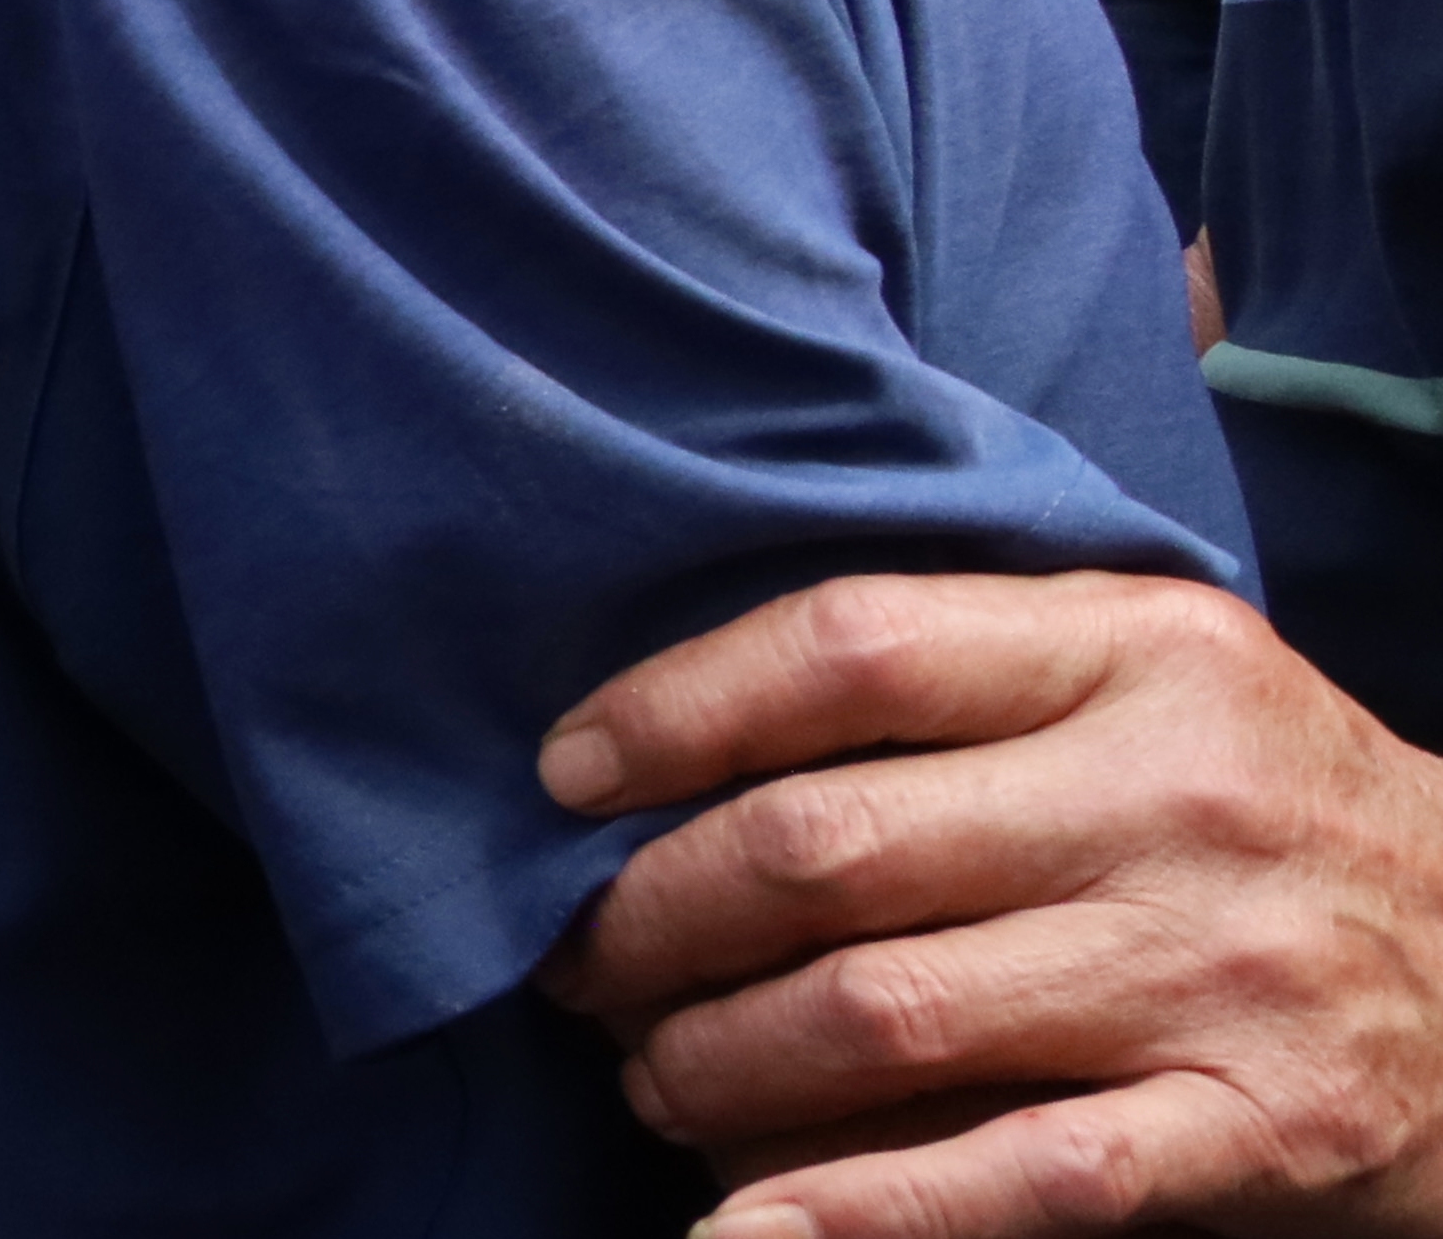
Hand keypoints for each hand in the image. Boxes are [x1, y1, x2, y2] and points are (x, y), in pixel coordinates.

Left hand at [537, 571, 1442, 1237]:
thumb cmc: (1263, 809)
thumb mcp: (1147, 682)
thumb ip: (955, 678)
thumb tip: (669, 745)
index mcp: (1136, 651)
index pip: (848, 648)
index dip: (672, 713)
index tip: (564, 779)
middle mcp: (1177, 800)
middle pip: (827, 851)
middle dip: (654, 921)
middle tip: (586, 969)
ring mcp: (1220, 973)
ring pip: (881, 1018)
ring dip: (716, 1062)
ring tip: (656, 1076)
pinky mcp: (1256, 1133)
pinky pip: (1010, 1181)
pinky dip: (849, 1215)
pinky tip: (738, 1228)